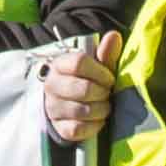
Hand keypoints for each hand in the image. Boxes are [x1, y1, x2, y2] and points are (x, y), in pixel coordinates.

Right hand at [40, 29, 121, 149]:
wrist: (70, 104)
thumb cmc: (88, 80)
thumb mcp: (97, 66)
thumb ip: (106, 53)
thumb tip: (114, 35)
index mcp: (60, 64)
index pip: (79, 63)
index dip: (100, 72)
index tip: (109, 79)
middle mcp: (51, 85)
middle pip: (84, 89)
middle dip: (103, 93)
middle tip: (107, 94)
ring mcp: (53, 107)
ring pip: (83, 111)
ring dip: (101, 110)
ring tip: (105, 106)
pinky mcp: (59, 128)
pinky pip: (79, 129)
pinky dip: (95, 126)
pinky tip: (98, 119)